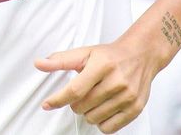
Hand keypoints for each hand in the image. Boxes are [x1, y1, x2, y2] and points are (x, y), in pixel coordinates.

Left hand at [35, 39, 158, 133]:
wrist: (141, 55)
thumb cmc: (111, 56)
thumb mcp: (85, 52)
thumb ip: (61, 60)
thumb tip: (39, 64)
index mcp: (102, 65)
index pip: (75, 90)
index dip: (58, 99)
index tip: (47, 104)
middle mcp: (116, 81)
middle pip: (83, 106)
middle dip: (76, 103)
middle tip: (83, 93)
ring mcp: (127, 96)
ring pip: (94, 118)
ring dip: (88, 112)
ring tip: (95, 99)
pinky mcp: (135, 108)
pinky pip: (109, 128)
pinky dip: (101, 122)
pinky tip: (103, 109)